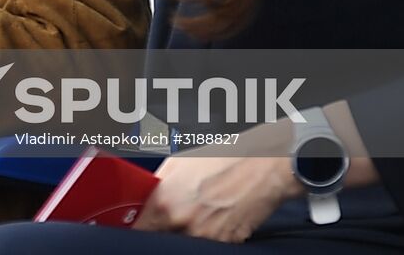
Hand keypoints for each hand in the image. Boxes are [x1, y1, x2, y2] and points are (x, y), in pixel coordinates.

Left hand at [133, 154, 301, 241]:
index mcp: (166, 202)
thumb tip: (145, 200)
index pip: (141, 228)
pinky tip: (217, 216)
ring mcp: (206, 238)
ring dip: (187, 232)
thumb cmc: (224, 159)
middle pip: (162, 237)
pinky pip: (209, 245)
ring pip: (185, 243)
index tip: (141, 225)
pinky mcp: (226, 244)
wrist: (263, 166)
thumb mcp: (178, 163)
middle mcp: (183, 224)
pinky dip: (209, 235)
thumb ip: (158, 186)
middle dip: (164, 228)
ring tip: (200, 212)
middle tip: (175, 214)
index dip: (140, 226)